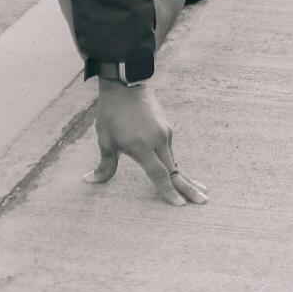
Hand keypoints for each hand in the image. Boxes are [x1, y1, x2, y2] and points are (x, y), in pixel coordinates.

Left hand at [85, 80, 207, 205]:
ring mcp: (165, 133)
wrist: (125, 86)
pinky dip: (172, 163)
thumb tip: (89, 181)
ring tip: (198, 190)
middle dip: (189, 188)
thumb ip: (104, 165)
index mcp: (142, 146)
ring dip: (182, 177)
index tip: (180, 205)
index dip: (168, 191)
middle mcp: (158, 141)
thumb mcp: (105, 140)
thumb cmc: (111, 114)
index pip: (159, 175)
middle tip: (204, 202)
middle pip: (175, 171)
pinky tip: (176, 172)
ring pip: (172, 161)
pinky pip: (169, 150)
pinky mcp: (166, 127)